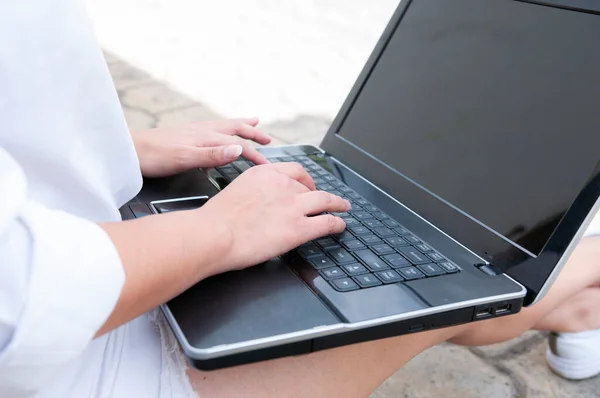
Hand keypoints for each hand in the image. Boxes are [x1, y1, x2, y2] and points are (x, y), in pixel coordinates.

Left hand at [131, 118, 271, 177]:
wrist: (127, 152)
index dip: (255, 155)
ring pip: (223, 127)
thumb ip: (212, 155)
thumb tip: (238, 149)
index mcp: (205, 137)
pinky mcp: (184, 136)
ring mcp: (192, 132)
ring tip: (252, 123)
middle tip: (268, 139)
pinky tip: (219, 137)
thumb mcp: (185, 158)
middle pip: (234, 129)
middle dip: (252, 133)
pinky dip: (224, 131)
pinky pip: (212, 131)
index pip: (238, 145)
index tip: (267, 166)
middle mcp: (201, 131)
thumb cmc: (153, 156)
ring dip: (240, 126)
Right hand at [197, 162, 350, 272]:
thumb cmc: (215, 219)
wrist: (213, 234)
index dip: (306, 179)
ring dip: (337, 204)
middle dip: (319, 194)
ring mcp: (293, 206)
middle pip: (309, 187)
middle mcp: (282, 185)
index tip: (309, 184)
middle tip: (325, 200)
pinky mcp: (298, 228)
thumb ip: (253, 193)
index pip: (294, 170)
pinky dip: (337, 223)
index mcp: (264, 173)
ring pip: (325, 200)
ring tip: (343, 207)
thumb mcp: (236, 192)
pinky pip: (326, 222)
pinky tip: (340, 226)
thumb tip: (260, 204)